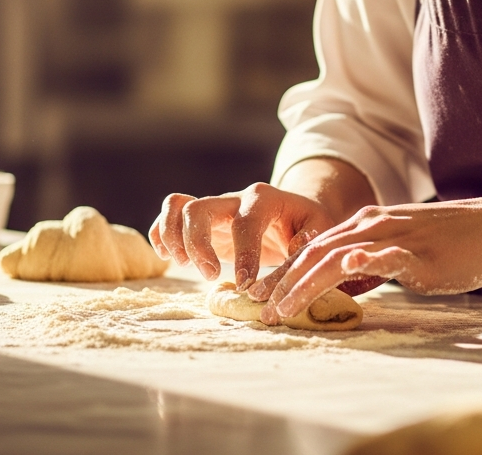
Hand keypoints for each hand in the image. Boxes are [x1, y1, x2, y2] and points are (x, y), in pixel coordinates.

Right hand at [149, 182, 334, 288]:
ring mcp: (215, 208)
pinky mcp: (202, 221)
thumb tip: (295, 249)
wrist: (296, 213)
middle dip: (197, 244)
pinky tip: (168, 258)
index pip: (247, 221)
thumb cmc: (309, 224)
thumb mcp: (320, 228)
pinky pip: (169, 215)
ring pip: (178, 207)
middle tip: (210, 275)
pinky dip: (161, 234)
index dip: (244, 253)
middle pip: (199, 208)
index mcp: (264, 199)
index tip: (247, 284)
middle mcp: (235, 199)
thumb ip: (309, 239)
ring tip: (186, 266)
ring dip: (173, 239)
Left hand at [248, 197, 481, 324]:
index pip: (315, 247)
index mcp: (367, 223)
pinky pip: (387, 254)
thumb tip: (344, 282)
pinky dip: (364, 259)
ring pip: (339, 255)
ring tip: (285, 307)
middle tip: (261, 312)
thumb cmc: (450, 242)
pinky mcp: (419, 252)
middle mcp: (374, 224)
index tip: (263, 299)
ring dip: (307, 282)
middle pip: (316, 252)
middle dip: (285, 283)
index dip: (286, 272)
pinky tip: (348, 266)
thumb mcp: (401, 249)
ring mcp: (395, 235)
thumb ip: (371, 262)